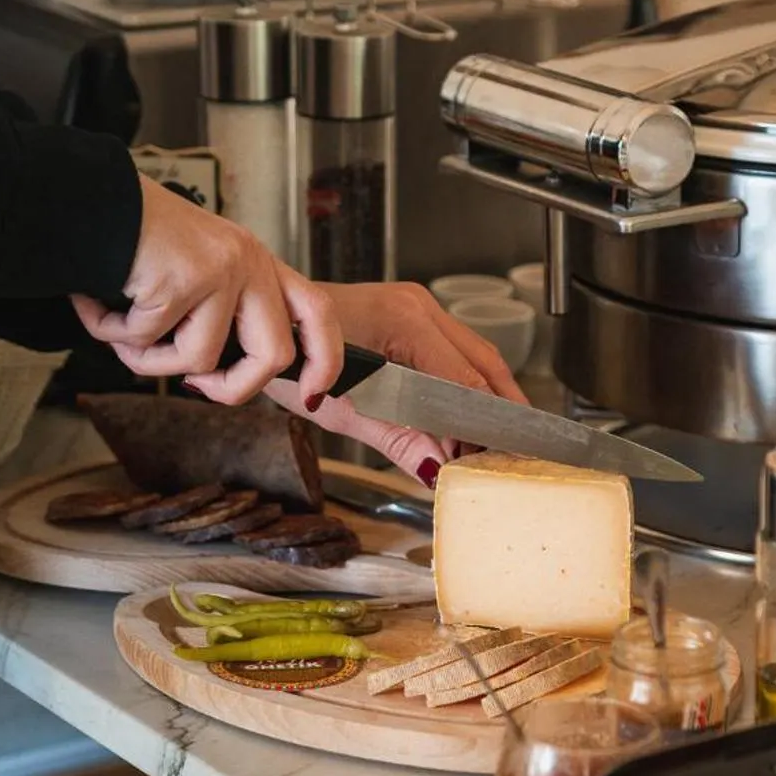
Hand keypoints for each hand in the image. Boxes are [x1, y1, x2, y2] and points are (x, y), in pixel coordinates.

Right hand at [72, 178, 341, 408]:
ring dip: (148, 359)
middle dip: (230, 388)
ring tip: (118, 328)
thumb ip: (220, 314)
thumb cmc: (134, 240)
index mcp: (256, 261)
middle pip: (272, 356)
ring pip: (198, 360)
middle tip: (194, 386)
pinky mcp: (182, 280)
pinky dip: (112, 333)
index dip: (324, 357)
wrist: (89, 197)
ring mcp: (218, 271)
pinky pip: (149, 342)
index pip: (316, 310)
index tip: (314, 393)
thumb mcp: (197, 272)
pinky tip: (96, 304)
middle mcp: (247, 262)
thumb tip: (218, 376)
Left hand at [268, 280, 527, 486]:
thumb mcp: (343, 411)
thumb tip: (438, 470)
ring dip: (485, 395)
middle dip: (500, 407)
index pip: (465, 379)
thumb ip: (398, 440)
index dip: (483, 421)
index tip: (494, 455)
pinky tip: (463, 415)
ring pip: (473, 354)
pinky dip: (464, 381)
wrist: (265, 324)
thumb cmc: (292, 360)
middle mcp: (418, 306)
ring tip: (489, 438)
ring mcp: (416, 305)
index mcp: (405, 322)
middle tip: (510, 450)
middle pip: (482, 361)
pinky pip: (452, 349)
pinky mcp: (410, 313)